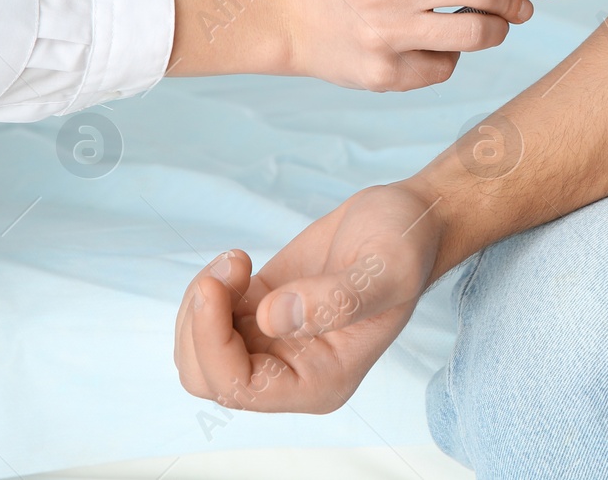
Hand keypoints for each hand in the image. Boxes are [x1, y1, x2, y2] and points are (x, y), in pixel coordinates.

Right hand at [167, 0, 554, 89]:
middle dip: (515, 1)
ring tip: (489, 26)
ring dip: (495, 32)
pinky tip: (430, 46)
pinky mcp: (383, 74)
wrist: (287, 15)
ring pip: (476, 36)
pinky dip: (449, 58)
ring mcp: (386, 33)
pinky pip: (444, 68)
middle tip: (522, 7)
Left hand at [175, 181, 442, 413]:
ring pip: (200, 352)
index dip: (213, 343)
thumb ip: (336, 301)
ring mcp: (274, 343)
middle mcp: (293, 372)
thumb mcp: (386, 270)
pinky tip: (239, 260)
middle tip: (227, 269)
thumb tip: (270, 319)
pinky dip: (209, 290)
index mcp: (321, 381)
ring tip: (237, 261)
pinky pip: (209, 322)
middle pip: (208, 377)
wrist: (408, 219)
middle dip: (200, 325)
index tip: (216, 285)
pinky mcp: (261, 311)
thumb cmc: (407, 246)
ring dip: (200, 306)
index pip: (240, 388)